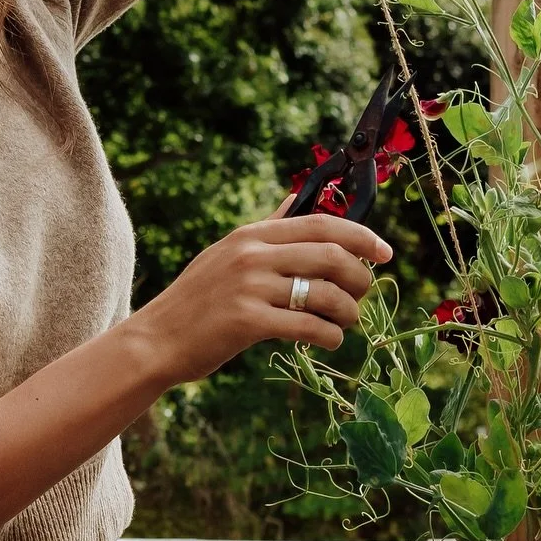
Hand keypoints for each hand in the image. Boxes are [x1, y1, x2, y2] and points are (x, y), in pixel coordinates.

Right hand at [133, 210, 393, 387]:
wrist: (155, 340)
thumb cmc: (196, 301)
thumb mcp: (226, 254)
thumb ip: (266, 230)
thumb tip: (295, 200)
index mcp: (251, 235)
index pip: (321, 224)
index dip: (361, 237)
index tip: (385, 252)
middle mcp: (252, 255)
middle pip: (330, 255)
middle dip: (359, 277)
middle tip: (363, 296)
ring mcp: (249, 288)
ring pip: (324, 293)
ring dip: (347, 311)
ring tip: (346, 322)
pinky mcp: (247, 322)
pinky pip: (307, 326)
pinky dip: (328, 335)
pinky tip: (329, 340)